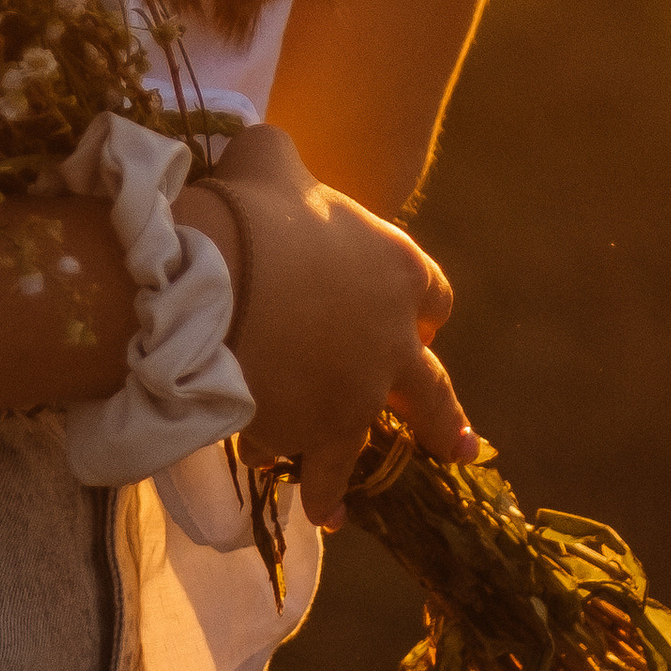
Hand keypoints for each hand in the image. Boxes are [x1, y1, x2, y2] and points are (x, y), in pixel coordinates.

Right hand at [182, 123, 476, 529]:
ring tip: (363, 500)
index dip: (423, 309)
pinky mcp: (321, 434)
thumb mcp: (272, 160)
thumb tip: (271, 161)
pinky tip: (318, 510)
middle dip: (441, 416)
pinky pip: (325, 471)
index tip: (420, 322)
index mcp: (396, 268)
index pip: (433, 294)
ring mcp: (361, 393)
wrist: (214, 280)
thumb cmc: (250, 208)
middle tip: (456, 443)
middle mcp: (394, 339)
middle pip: (431, 385)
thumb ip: (285, 164)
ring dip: (377, 467)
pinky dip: (320, 491)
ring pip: (377, 439)